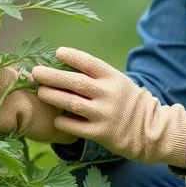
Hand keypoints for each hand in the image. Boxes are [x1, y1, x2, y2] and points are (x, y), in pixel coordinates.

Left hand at [31, 47, 185, 166]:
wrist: (150, 130)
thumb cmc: (127, 102)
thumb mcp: (118, 82)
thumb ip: (96, 76)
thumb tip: (63, 66)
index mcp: (113, 78)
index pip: (91, 63)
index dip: (73, 56)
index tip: (57, 52)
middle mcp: (108, 94)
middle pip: (76, 82)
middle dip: (53, 76)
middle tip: (36, 72)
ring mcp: (105, 114)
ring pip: (73, 103)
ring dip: (53, 96)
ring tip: (40, 92)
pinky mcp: (101, 134)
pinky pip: (76, 127)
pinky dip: (63, 122)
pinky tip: (54, 119)